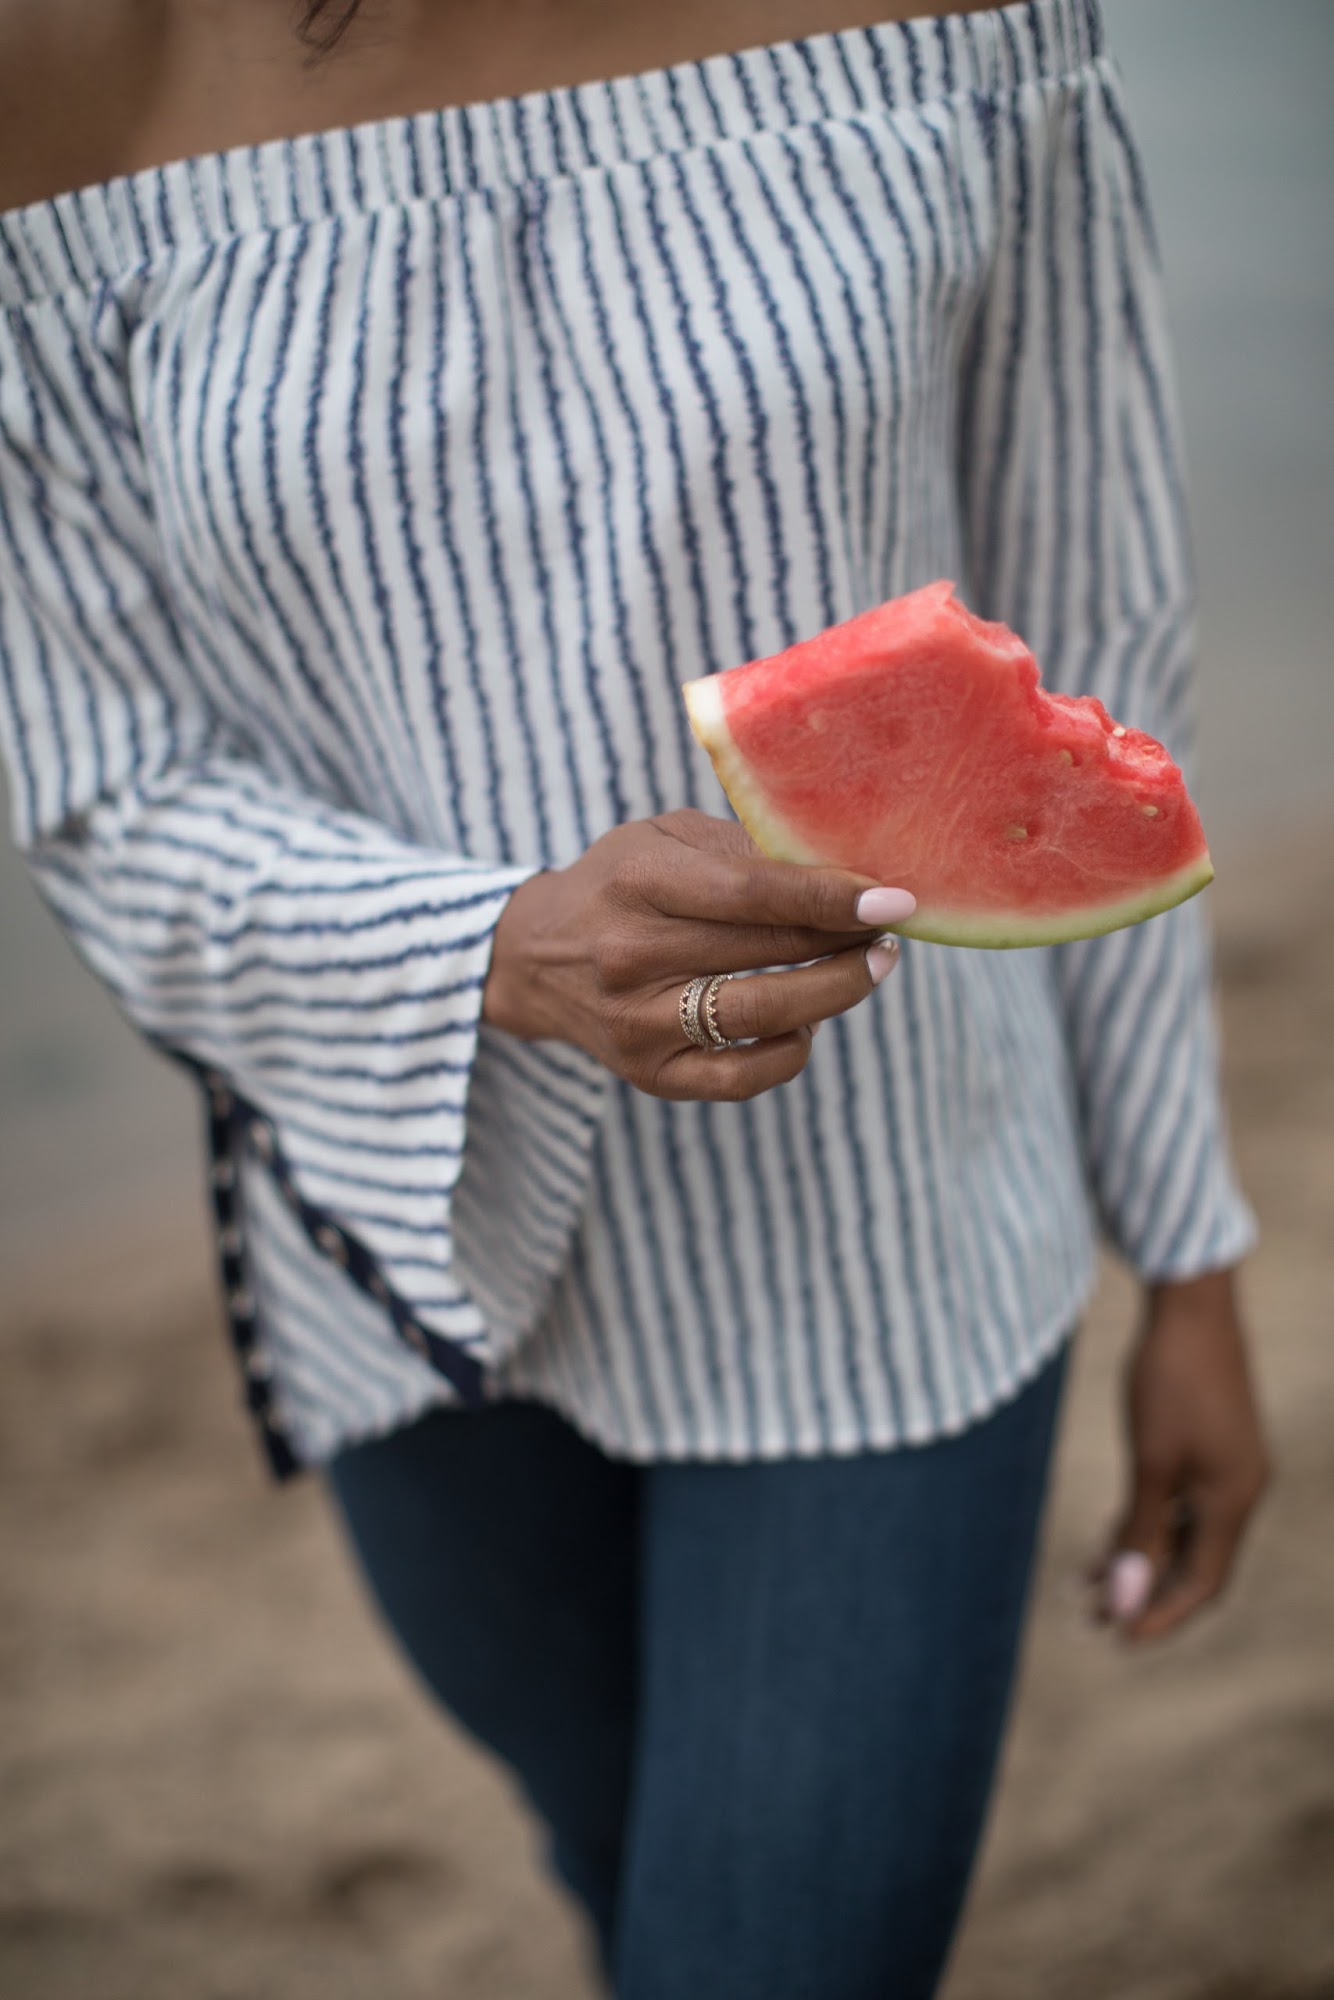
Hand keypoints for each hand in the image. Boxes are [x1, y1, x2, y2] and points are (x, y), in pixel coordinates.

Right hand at [482, 809, 913, 1101]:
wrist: (537, 958)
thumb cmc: (620, 883)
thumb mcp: (665, 838)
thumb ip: (742, 850)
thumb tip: (843, 873)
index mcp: (637, 881)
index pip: (751, 893)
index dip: (829, 898)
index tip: (893, 900)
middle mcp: (631, 955)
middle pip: (768, 953)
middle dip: (846, 941)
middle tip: (890, 928)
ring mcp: (637, 1022)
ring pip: (764, 1017)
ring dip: (837, 993)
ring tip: (871, 967)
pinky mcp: (648, 1075)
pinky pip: (743, 1078)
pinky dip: (792, 1051)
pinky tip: (809, 1022)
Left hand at [1088, 1267, 1270, 1642]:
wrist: (1190, 1304)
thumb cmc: (1168, 1378)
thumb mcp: (1150, 1461)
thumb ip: (1140, 1531)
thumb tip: (1124, 1598)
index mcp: (1233, 1500)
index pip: (1201, 1584)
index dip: (1159, 1616)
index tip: (1114, 1638)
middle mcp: (1240, 1490)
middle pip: (1195, 1566)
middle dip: (1144, 1594)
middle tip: (1089, 1618)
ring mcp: (1229, 1466)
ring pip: (1185, 1535)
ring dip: (1139, 1561)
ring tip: (1084, 1584)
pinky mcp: (1212, 1445)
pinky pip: (1184, 1504)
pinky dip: (1148, 1524)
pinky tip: (1110, 1533)